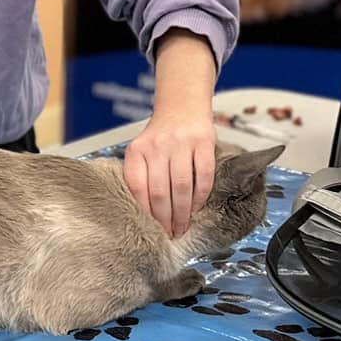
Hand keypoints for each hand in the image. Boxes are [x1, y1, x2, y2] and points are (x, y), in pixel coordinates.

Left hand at [125, 112, 217, 236]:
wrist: (181, 106)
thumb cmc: (160, 136)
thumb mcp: (142, 152)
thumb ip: (141, 177)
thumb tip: (146, 216)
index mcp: (137, 151)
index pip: (138, 189)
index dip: (146, 214)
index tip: (151, 231)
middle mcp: (157, 145)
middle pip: (159, 192)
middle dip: (165, 219)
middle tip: (170, 234)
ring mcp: (181, 142)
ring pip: (182, 187)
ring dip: (183, 213)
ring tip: (183, 227)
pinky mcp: (204, 142)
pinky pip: (204, 176)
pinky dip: (200, 196)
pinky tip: (196, 208)